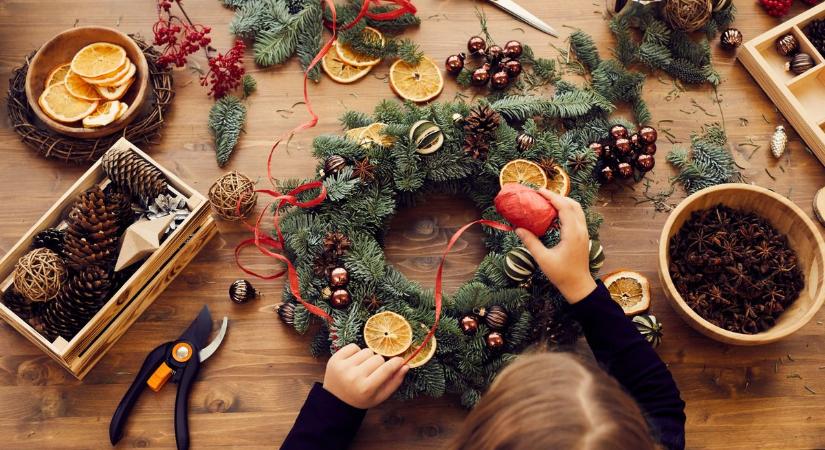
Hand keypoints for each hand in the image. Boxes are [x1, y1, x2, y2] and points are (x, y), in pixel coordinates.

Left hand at [323, 343, 409, 408]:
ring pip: (367, 351)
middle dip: (379, 363)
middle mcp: (354, 377)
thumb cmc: (361, 398)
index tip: (400, 360)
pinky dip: (356, 352)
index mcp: (366, 388)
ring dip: (368, 358)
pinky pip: (353, 346)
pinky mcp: (335, 359)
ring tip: (362, 368)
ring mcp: (343, 367)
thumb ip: (395, 382)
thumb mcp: (380, 396)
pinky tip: (353, 363)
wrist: (335, 400)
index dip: (396, 362)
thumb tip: (405, 365)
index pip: (387, 368)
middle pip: (378, 358)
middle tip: (373, 372)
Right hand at [514, 188, 595, 303]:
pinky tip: (554, 214)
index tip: (539, 191)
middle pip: (573, 204)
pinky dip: (567, 210)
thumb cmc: (561, 274)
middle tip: (541, 194)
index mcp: (572, 233)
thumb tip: (518, 228)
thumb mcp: (543, 259)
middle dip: (558, 196)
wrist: (578, 285)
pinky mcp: (583, 236)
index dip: (552, 197)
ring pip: (577, 209)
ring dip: (563, 202)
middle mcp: (581, 230)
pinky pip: (577, 216)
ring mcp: (584, 232)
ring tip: (547, 202)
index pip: (564, 207)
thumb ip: (531, 242)